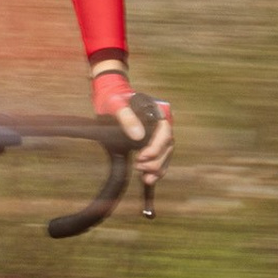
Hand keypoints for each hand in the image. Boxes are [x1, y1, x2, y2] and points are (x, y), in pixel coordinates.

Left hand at [91, 70, 173, 186]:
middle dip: (155, 161)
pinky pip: (160, 158)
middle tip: (138, 166)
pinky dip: (156, 170)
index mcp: (158, 112)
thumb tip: (138, 135)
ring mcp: (159, 134)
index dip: (156, 147)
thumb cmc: (114, 100)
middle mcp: (162, 124)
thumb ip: (126, 117)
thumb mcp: (116, 105)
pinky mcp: (153, 142)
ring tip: (145, 178)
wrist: (110, 98)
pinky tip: (148, 179)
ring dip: (157, 168)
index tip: (141, 156)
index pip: (165, 133)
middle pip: (168, 146)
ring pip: (166, 155)